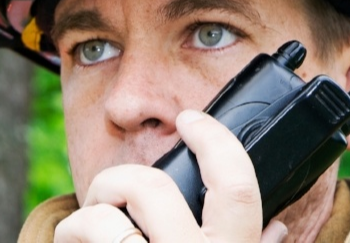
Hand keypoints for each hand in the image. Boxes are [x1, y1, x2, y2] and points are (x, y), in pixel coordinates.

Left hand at [54, 109, 287, 241]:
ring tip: (83, 229)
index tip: (192, 119)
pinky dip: (72, 236)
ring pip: (103, 219)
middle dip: (121, 178)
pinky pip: (81, 240)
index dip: (215, 141)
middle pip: (153, 189)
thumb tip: (277, 228)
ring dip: (86, 214)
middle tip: (111, 193)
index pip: (237, 188)